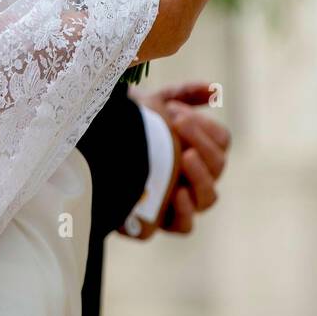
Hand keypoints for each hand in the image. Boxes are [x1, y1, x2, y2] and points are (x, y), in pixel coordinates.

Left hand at [138, 82, 230, 234]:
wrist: (96, 147)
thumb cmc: (133, 125)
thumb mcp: (155, 104)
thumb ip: (184, 94)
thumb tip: (213, 89)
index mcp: (200, 148)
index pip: (221, 140)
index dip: (205, 127)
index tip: (176, 111)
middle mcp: (196, 177)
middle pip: (218, 166)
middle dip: (201, 142)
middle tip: (177, 123)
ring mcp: (182, 201)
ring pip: (208, 198)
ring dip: (201, 176)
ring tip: (185, 156)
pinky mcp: (162, 220)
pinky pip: (185, 226)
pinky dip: (185, 212)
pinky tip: (177, 193)